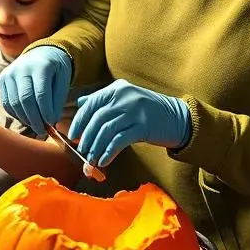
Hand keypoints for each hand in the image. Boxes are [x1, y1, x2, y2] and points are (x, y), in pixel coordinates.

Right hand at [0, 45, 72, 132]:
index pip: (41, 93)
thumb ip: (57, 100)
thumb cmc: (55, 69)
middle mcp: (21, 67)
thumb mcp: (62, 81)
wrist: (41, 53)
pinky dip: (16, 114)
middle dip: (34, 118)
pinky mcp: (2, 79)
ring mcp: (9, 73)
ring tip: (36, 126)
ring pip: (14, 103)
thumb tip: (51, 121)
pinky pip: (6, 102)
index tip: (52, 123)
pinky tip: (26, 118)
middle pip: (25, 99)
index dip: (46, 111)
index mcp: (40, 65)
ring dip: (25, 118)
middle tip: (42, 130)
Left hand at [67, 79, 190, 167]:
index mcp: (117, 89)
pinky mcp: (143, 126)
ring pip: (106, 131)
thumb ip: (104, 99)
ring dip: (96, 147)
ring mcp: (135, 111)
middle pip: (97, 118)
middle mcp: (125, 97)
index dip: (79, 120)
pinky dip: (109, 152)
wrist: (177, 117)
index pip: (91, 103)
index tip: (72, 135)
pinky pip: (119, 141)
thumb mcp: (126, 98)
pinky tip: (104, 161)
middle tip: (81, 150)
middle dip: (86, 137)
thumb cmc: (148, 110)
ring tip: (91, 159)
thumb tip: (81, 103)